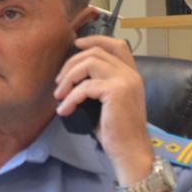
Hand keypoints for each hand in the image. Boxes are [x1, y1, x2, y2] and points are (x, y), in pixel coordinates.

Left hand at [54, 35, 153, 182]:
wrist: (130, 152)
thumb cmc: (117, 132)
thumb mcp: (109, 103)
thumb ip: (99, 86)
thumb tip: (73, 77)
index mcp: (132, 75)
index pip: (117, 45)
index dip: (96, 40)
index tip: (76, 44)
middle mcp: (131, 74)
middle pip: (97, 52)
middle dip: (72, 63)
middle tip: (59, 81)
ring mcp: (125, 81)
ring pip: (89, 63)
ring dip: (68, 77)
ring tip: (59, 95)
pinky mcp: (116, 91)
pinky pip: (84, 87)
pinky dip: (70, 98)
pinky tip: (64, 110)